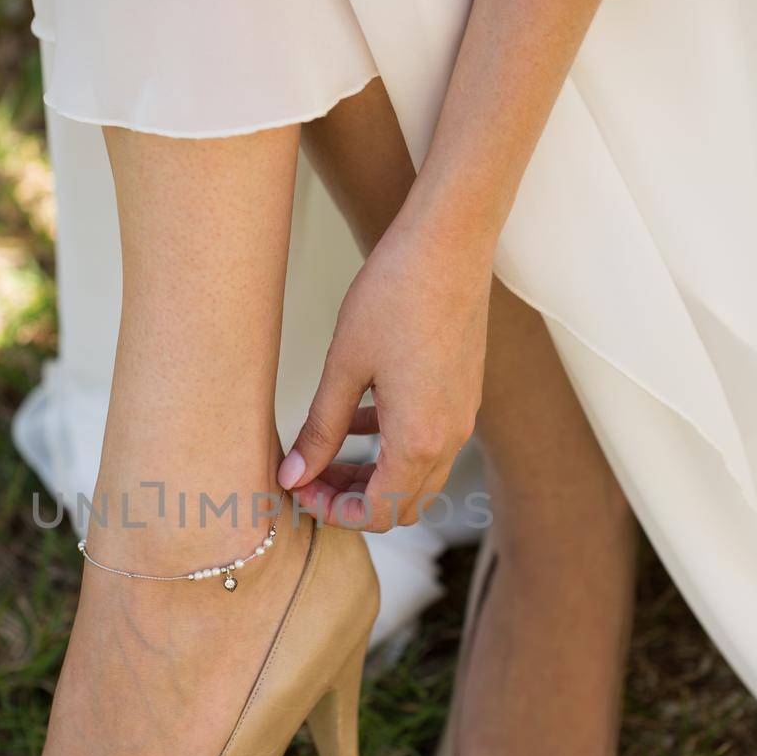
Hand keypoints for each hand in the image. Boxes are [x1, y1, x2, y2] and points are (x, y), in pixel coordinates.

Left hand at [277, 217, 491, 530]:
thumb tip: (293, 476)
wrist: (449, 243)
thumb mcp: (344, 367)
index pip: (378, 513)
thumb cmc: (395, 295)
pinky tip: (357, 420)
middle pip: (402, 504)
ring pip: (417, 475)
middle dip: (353, 502)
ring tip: (325, 455)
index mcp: (419, 440)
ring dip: (373, 476)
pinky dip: (392, 446)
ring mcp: (462, 416)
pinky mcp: (463, 393)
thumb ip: (320, 429)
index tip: (298, 490)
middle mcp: (450, 437)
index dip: (333, 513)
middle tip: (308, 479)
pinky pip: (428, 441)